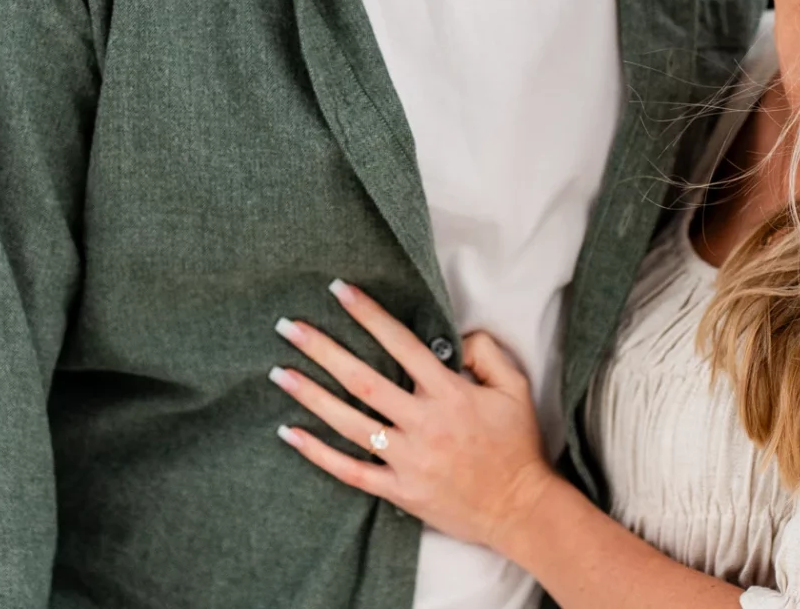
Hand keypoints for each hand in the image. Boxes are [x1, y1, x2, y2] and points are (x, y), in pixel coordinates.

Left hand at [270, 281, 553, 551]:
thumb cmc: (516, 443)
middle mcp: (424, 423)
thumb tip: (455, 337)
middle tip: (290, 327)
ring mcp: (408, 459)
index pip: (402, 345)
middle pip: (364, 381)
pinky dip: (318, 453)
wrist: (519, 507)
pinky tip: (290, 433)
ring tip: (281, 373)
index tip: (341, 291)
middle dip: (325, 350)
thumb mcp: (516, 386)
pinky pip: (350, 471)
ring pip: (349, 424)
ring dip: (312, 396)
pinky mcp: (399, 491)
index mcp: (450, 393)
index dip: (370, 315)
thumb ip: (487, 351)